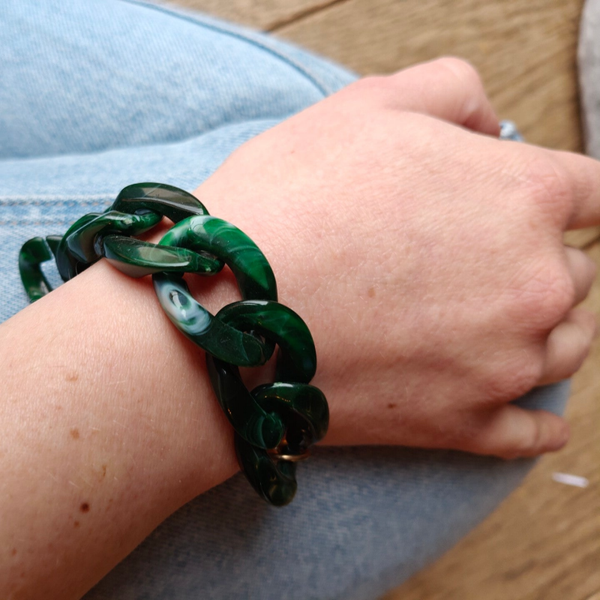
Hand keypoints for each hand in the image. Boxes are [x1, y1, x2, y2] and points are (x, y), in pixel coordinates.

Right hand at [196, 58, 597, 458]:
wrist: (227, 312)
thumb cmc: (289, 202)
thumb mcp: (369, 104)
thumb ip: (452, 92)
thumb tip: (489, 126)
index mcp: (524, 195)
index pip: (590, 189)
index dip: (552, 188)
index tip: (522, 198)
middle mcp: (535, 284)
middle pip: (570, 270)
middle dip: (531, 258)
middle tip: (469, 258)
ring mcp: (503, 363)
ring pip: (565, 343)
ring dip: (541, 327)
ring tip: (491, 321)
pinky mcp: (464, 426)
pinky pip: (531, 431)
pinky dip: (535, 419)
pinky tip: (531, 411)